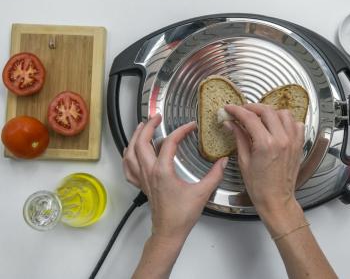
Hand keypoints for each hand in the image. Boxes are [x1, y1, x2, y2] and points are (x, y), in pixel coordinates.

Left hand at [123, 114, 226, 242]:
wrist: (169, 232)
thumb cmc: (182, 215)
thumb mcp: (202, 192)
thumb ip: (214, 175)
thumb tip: (222, 161)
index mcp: (163, 171)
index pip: (169, 142)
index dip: (180, 131)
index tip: (190, 126)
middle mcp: (149, 172)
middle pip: (142, 142)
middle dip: (148, 126)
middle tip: (157, 117)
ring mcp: (143, 178)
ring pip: (131, 152)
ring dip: (135, 137)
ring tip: (141, 127)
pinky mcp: (141, 185)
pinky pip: (128, 168)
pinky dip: (127, 156)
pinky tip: (131, 151)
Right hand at [223, 104, 304, 219]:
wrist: (276, 199)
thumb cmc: (260, 187)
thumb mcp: (244, 161)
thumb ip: (239, 138)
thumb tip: (231, 124)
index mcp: (265, 144)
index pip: (249, 118)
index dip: (237, 110)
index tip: (230, 109)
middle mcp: (281, 139)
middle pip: (267, 111)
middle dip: (252, 108)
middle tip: (242, 111)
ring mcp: (292, 141)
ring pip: (283, 114)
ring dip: (270, 112)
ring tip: (259, 117)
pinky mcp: (298, 145)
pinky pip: (296, 124)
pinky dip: (286, 121)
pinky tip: (277, 126)